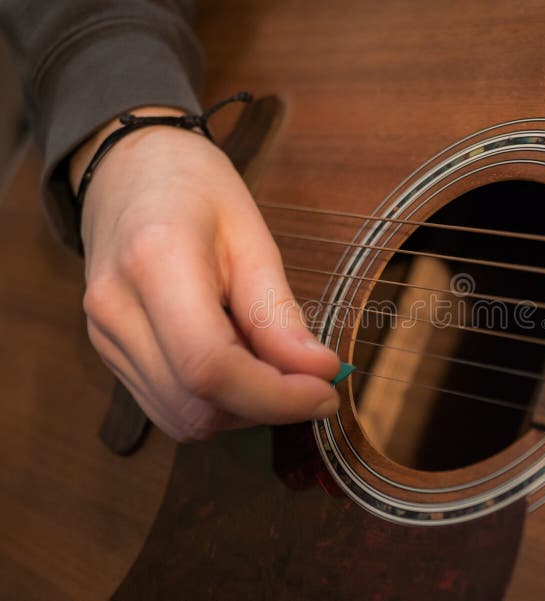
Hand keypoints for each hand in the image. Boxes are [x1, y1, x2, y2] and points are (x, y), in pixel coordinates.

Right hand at [71, 107, 340, 441]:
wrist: (127, 171)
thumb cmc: (197, 189)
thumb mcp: (253, 237)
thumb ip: (279, 313)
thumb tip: (318, 372)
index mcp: (156, 262)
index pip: (210, 366)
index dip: (274, 396)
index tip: (325, 391)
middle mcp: (117, 310)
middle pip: (195, 404)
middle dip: (266, 407)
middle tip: (311, 379)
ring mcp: (104, 337)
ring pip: (182, 418)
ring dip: (242, 410)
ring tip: (272, 364)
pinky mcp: (108, 352)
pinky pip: (168, 406)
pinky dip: (215, 404)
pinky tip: (239, 366)